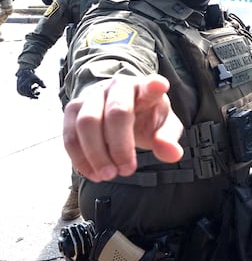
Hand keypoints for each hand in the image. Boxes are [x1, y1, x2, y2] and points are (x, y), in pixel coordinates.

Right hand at [16, 69, 45, 98]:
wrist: (23, 73)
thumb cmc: (31, 76)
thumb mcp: (37, 79)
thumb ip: (41, 83)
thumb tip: (45, 87)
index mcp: (24, 86)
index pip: (29, 94)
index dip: (33, 96)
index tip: (38, 98)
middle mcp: (20, 88)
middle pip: (28, 95)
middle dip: (34, 94)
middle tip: (39, 92)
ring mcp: (18, 89)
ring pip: (26, 94)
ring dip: (31, 93)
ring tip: (36, 87)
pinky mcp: (18, 90)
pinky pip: (23, 93)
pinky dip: (28, 92)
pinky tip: (33, 88)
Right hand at [62, 74, 184, 182]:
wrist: (120, 110)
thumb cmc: (146, 117)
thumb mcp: (164, 127)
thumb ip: (168, 139)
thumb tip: (172, 154)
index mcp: (146, 88)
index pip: (151, 85)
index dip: (154, 85)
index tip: (160, 86)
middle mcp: (119, 86)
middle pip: (115, 113)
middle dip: (119, 146)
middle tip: (126, 171)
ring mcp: (93, 95)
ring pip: (86, 122)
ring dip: (96, 154)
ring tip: (108, 175)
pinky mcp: (74, 109)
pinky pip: (70, 134)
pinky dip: (79, 158)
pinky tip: (92, 173)